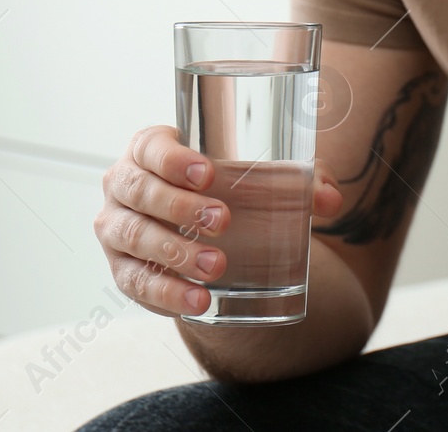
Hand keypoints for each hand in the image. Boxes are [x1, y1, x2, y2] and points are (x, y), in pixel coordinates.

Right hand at [94, 125, 343, 318]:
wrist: (203, 231)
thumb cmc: (227, 188)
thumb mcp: (258, 177)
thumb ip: (299, 181)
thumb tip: (331, 199)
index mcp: (149, 149)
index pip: (150, 147)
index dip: (173, 159)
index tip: (210, 173)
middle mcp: (123, 184)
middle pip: (140, 191)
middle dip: (180, 206)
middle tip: (224, 220)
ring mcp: (116, 228)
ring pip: (135, 236)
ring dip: (175, 252)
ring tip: (216, 266)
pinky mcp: (122, 268)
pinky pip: (136, 282)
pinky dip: (167, 293)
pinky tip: (199, 301)